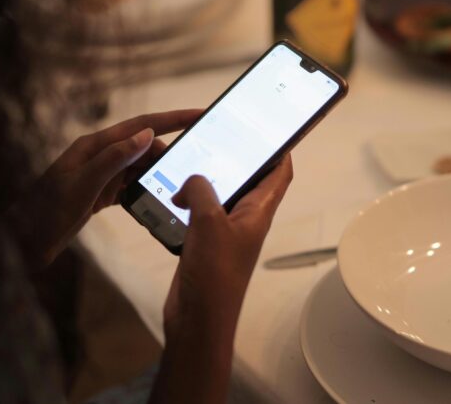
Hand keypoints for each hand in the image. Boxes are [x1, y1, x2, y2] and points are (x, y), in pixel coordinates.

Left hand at [9, 109, 202, 269]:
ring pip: (139, 166)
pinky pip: (131, 185)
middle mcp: (99, 155)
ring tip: (174, 187)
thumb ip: (115, 158)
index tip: (199, 114)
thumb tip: (146, 135)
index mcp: (94, 145)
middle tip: (188, 170)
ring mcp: (100, 174)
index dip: (173, 118)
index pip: (141, 125)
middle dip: (167, 155)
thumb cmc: (46, 212)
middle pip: (144, 146)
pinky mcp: (101, 193)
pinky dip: (144, 189)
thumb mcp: (83, 184)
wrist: (24, 243)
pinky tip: (153, 199)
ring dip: (156, 174)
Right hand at [148, 159, 292, 403]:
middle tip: (219, 137)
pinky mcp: (205, 244)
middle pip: (248, 181)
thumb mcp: (209, 222)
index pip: (279, 174)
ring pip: (219, 197)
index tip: (272, 130)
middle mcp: (246, 220)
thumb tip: (191, 181)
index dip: (280, 150)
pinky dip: (187, 203)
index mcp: (258, 213)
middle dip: (236, 160)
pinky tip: (170, 196)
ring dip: (205, 181)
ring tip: (189, 161)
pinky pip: (199, 215)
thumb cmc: (214, 274)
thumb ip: (202, 190)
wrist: (198, 320)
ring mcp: (225, 233)